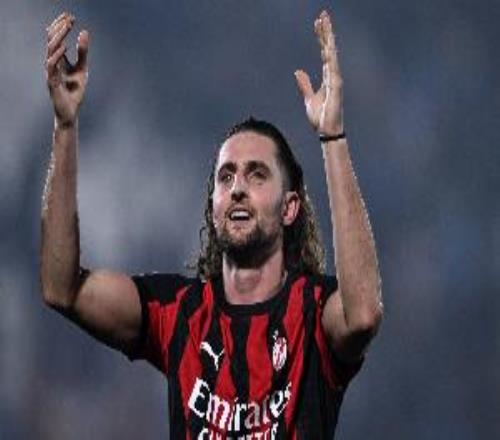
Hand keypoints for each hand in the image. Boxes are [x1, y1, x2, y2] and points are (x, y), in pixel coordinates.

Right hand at [45, 12, 88, 127]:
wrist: (71, 112)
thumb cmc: (74, 91)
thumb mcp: (82, 69)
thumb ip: (83, 53)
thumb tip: (84, 32)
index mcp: (58, 60)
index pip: (55, 38)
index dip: (61, 26)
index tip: (70, 16)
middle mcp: (52, 64)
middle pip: (52, 41)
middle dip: (60, 28)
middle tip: (70, 18)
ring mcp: (50, 72)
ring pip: (50, 50)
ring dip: (58, 37)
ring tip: (67, 27)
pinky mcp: (52, 82)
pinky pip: (51, 66)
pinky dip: (57, 56)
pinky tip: (65, 47)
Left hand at [295, 11, 342, 135]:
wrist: (326, 131)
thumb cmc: (320, 118)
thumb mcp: (308, 98)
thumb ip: (305, 84)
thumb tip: (298, 71)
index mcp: (328, 77)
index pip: (325, 53)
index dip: (322, 38)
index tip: (318, 23)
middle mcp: (334, 75)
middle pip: (329, 49)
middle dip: (326, 32)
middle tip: (322, 14)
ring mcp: (336, 80)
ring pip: (331, 54)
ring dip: (328, 38)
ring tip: (324, 22)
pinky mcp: (336, 86)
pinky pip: (332, 67)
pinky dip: (330, 55)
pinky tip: (328, 44)